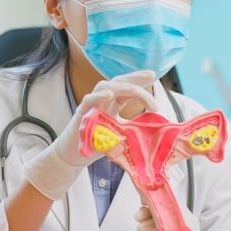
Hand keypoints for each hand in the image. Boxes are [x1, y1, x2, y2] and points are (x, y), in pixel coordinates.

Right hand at [24, 70, 156, 199]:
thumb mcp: (121, 135)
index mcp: (112, 104)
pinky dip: (98, 96)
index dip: (138, 79)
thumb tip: (157, 130)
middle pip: (117, 82)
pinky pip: (88, 100)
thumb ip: (134, 129)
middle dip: (134, 77)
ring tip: (137, 92)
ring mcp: (91, 106)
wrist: (72, 155)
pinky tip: (109, 94)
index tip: (153, 75)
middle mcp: (101, 101)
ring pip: (104, 86)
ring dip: (122, 87)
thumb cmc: (96, 144)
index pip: (126, 87)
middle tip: (151, 76)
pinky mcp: (81, 114)